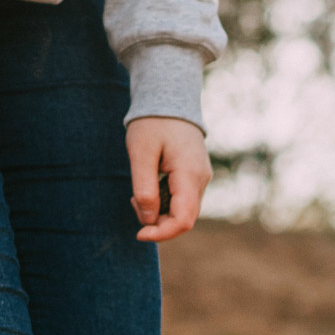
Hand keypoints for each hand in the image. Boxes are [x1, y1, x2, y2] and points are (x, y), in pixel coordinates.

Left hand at [126, 117, 211, 241]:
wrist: (170, 99)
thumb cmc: (153, 123)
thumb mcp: (141, 153)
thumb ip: (144, 188)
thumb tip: (147, 220)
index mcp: (190, 175)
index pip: (183, 220)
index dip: (162, 233)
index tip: (139, 234)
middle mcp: (201, 180)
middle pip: (183, 219)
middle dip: (157, 222)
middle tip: (133, 202)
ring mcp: (200, 179)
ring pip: (182, 211)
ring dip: (159, 212)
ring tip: (139, 192)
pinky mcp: (195, 176)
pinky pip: (182, 200)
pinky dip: (164, 202)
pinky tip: (150, 186)